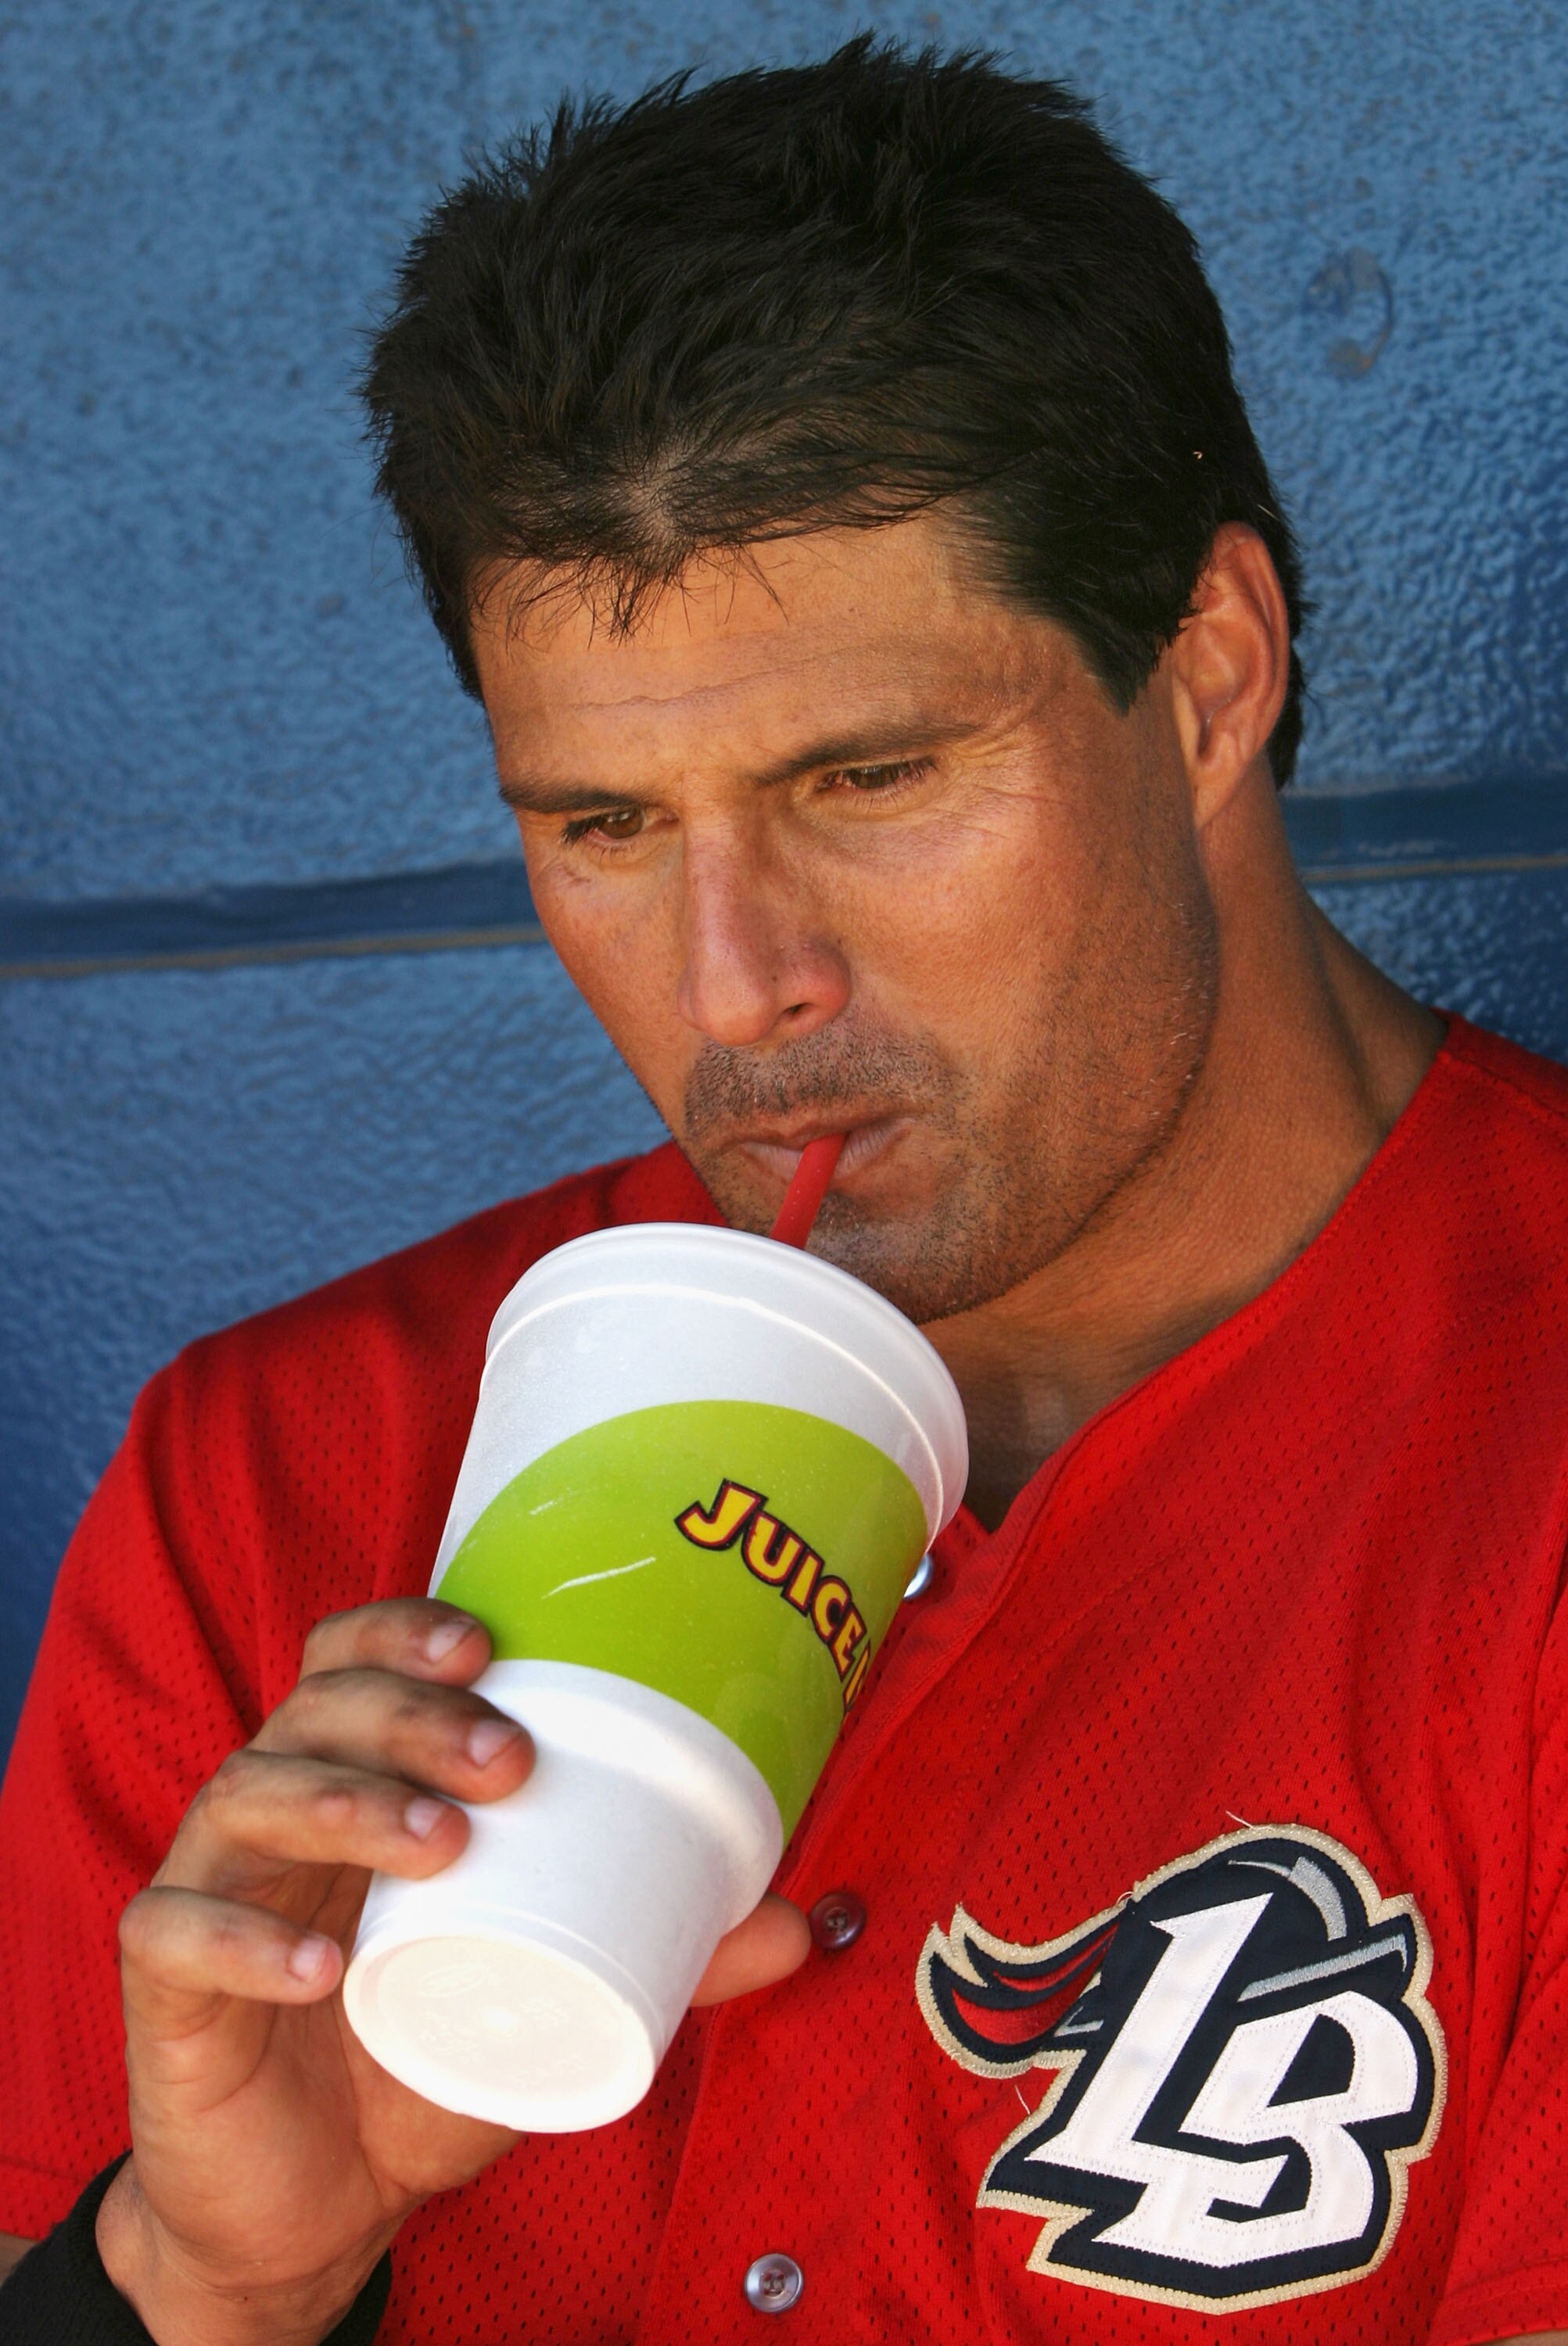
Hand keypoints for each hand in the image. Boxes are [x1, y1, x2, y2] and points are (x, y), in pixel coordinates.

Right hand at [101, 1599, 808, 2345]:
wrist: (311, 2209)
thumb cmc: (417, 2065)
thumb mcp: (544, 2001)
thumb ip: (658, 1956)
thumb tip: (799, 1922)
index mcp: (351, 1783)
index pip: (351, 1661)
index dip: (405, 1631)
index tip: (491, 1646)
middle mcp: (273, 1814)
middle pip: (310, 1711)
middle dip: (407, 1715)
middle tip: (507, 1759)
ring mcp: (211, 1889)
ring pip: (244, 1796)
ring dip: (344, 1802)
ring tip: (441, 1840)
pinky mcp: (163, 1987)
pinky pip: (177, 1932)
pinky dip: (242, 1940)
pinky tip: (318, 1971)